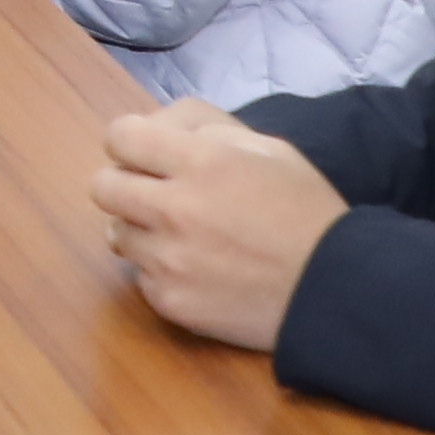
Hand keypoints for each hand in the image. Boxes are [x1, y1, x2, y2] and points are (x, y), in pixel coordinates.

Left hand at [89, 99, 347, 354]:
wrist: (333, 290)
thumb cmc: (306, 212)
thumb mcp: (270, 150)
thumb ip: (210, 134)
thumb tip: (162, 134)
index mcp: (202, 162)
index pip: (120, 137)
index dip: (130, 143)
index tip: (144, 154)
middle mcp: (175, 209)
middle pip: (102, 186)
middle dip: (123, 184)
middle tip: (153, 194)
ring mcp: (168, 259)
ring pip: (116, 234)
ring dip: (140, 230)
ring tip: (182, 236)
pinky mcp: (169, 301)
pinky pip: (140, 276)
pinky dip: (160, 271)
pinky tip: (198, 270)